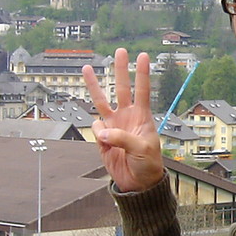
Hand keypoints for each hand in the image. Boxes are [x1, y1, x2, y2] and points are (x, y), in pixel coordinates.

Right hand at [83, 48, 164, 191]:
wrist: (137, 183)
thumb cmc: (148, 164)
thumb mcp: (141, 150)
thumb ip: (122, 138)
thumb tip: (102, 131)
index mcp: (142, 117)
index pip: (143, 91)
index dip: (143, 74)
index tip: (144, 56)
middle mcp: (127, 117)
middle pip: (122, 88)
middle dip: (121, 70)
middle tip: (120, 51)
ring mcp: (114, 125)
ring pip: (101, 101)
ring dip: (94, 85)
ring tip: (87, 68)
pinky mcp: (102, 137)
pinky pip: (95, 128)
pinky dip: (98, 134)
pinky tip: (107, 144)